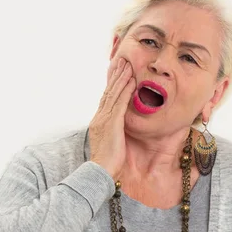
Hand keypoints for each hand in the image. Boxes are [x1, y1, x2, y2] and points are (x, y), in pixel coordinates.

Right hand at [89, 58, 135, 179]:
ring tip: (128, 65)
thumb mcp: (109, 142)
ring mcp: (104, 119)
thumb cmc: (107, 161)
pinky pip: (120, 103)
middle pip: (109, 91)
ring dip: (122, 78)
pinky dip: (126, 90)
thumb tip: (118, 128)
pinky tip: (132, 81)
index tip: (117, 71)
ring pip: (114, 93)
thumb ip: (113, 132)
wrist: (99, 171)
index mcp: (99, 120)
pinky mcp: (112, 123)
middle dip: (116, 75)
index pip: (106, 97)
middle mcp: (100, 116)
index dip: (112, 83)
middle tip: (122, 60)